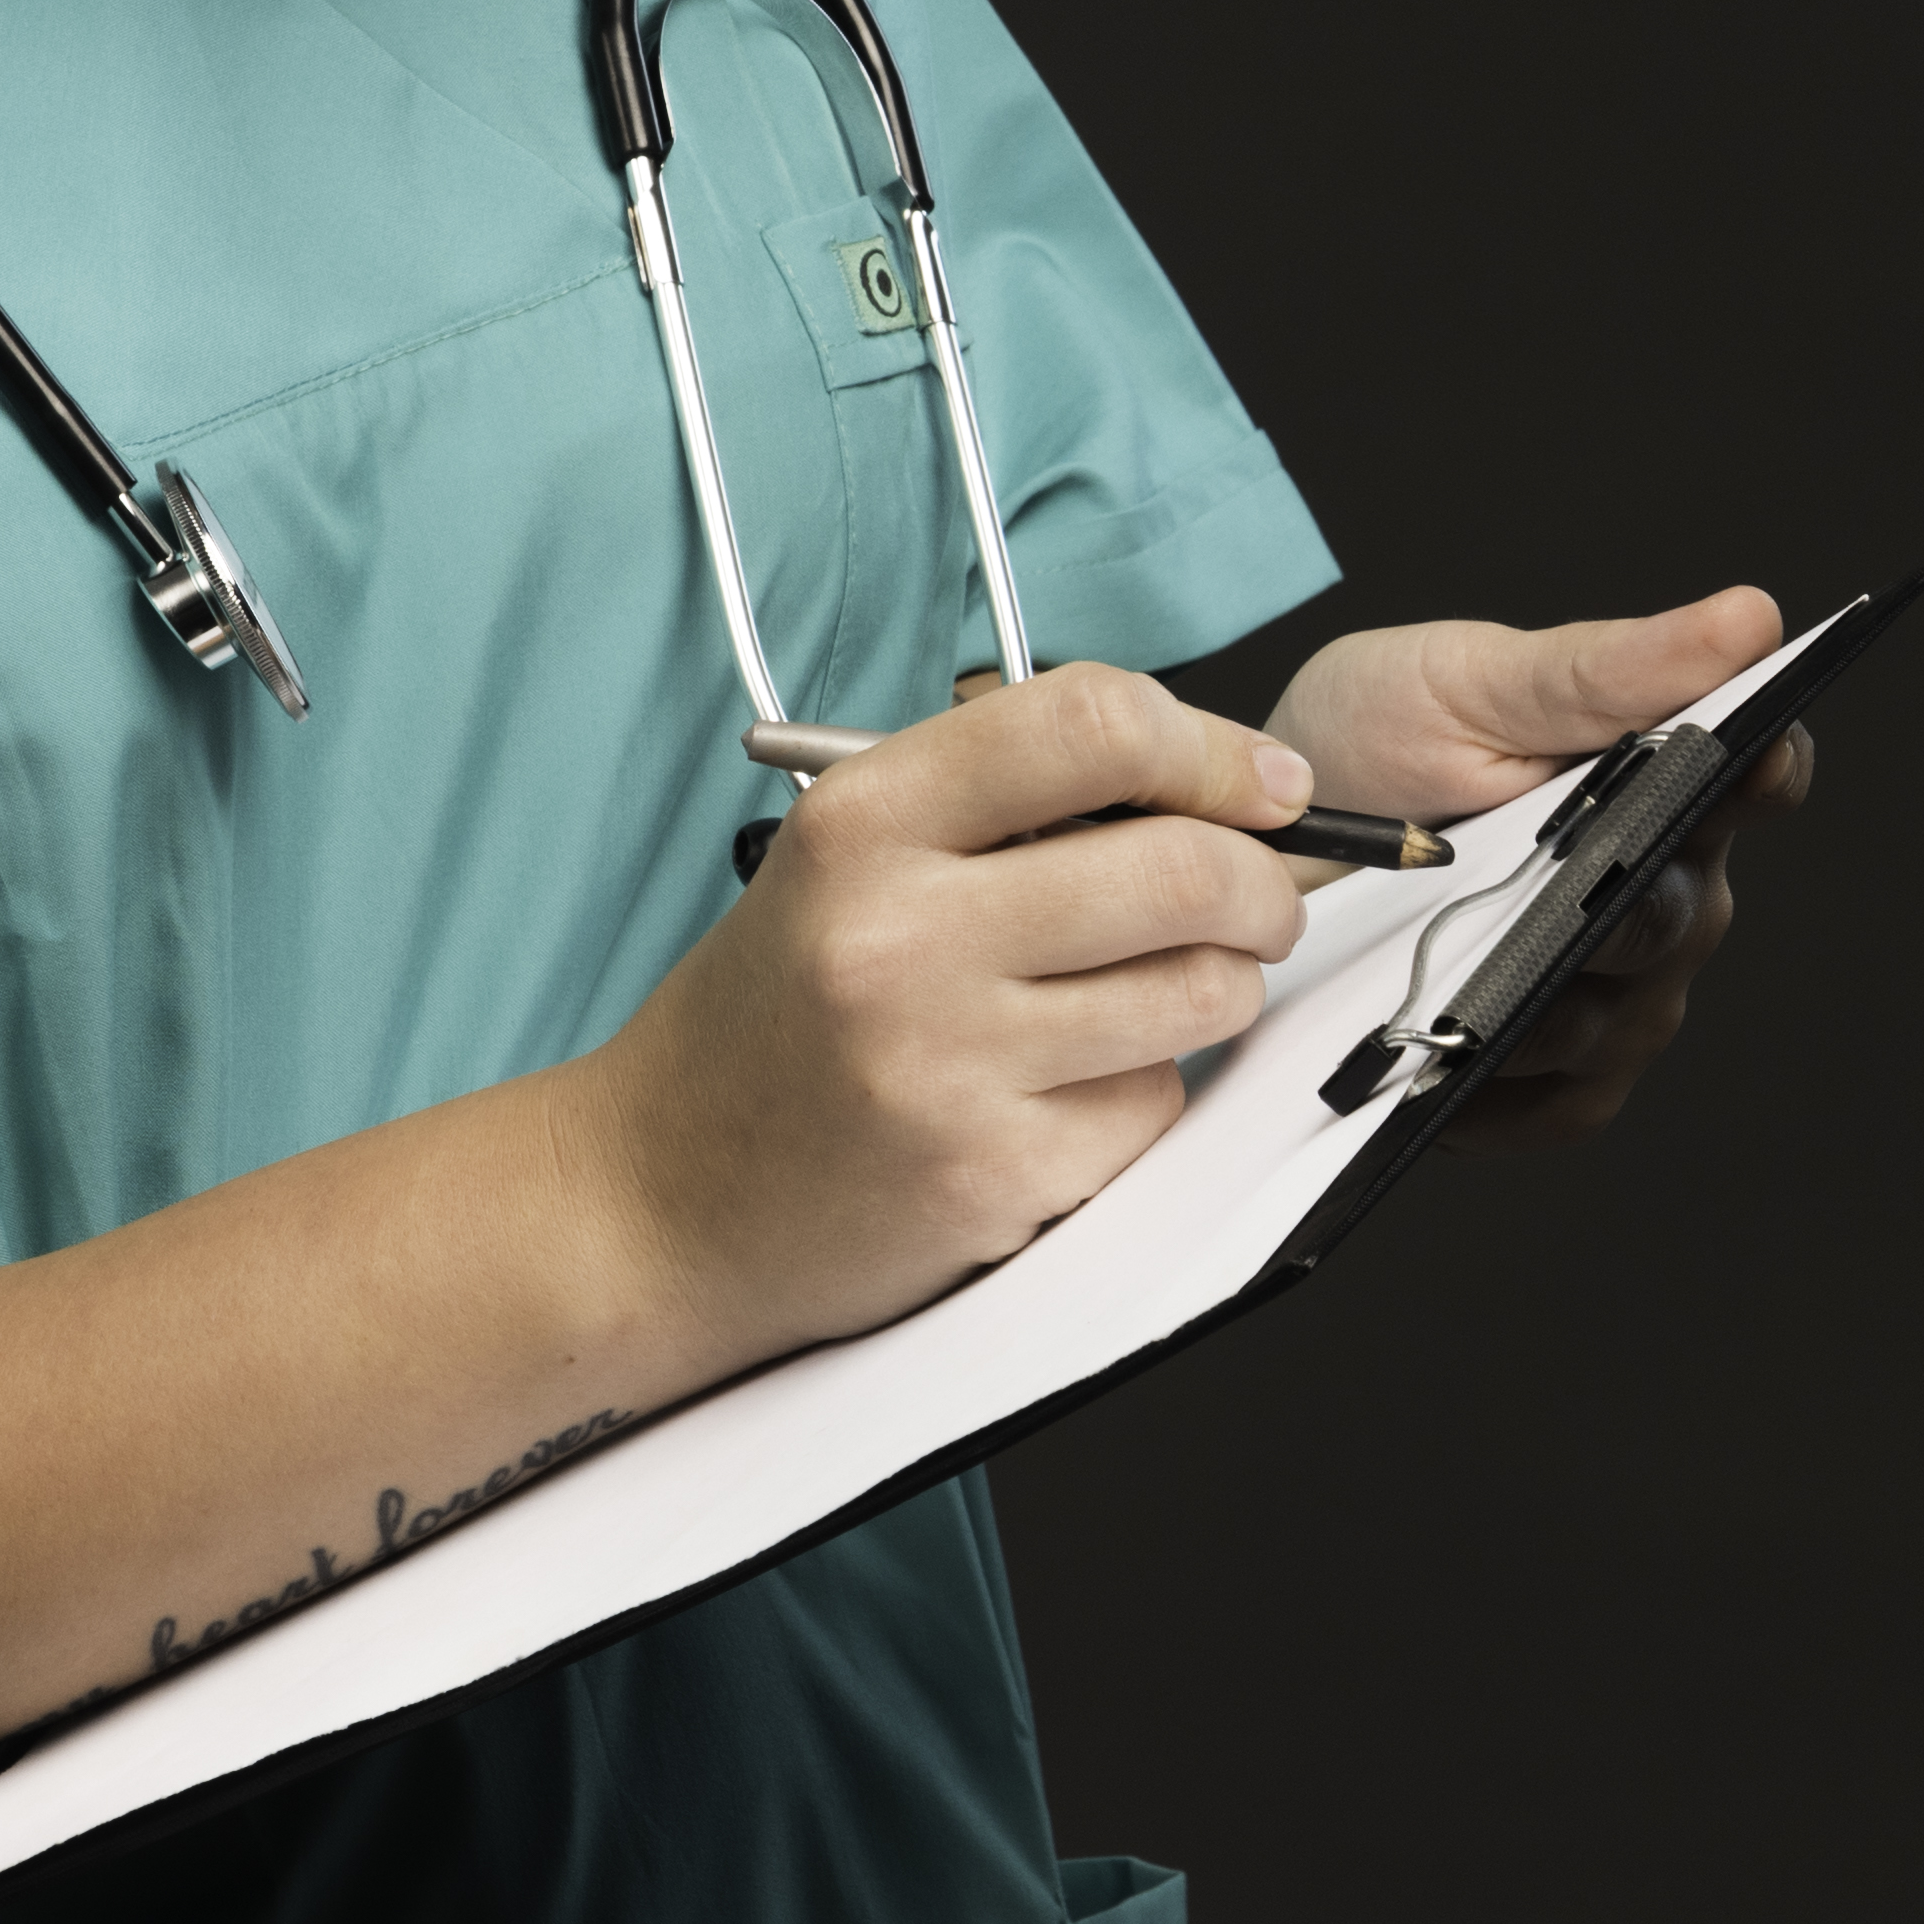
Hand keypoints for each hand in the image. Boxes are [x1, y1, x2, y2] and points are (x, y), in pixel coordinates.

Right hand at [573, 666, 1314, 1374]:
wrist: (660, 1197)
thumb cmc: (773, 1018)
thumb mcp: (844, 861)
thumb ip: (1002, 801)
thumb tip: (1210, 779)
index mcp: (863, 824)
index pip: (1093, 726)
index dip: (1213, 748)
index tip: (1263, 784)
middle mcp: (901, 937)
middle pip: (1183, 868)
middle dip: (1264, 883)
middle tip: (1262, 899)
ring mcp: (951, 1067)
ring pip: (1200, 993)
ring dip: (1222, 984)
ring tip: (1167, 987)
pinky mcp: (997, 1177)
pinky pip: (1153, 1104)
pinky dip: (1143, 1090)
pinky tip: (1067, 1090)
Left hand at [1258, 586, 1813, 1152]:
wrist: (1262, 845)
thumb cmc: (1375, 743)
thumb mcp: (1471, 680)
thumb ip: (1606, 667)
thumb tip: (1748, 617)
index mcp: (1661, 779)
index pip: (1757, 776)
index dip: (1766, 771)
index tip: (1749, 757)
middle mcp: (1663, 889)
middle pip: (1686, 915)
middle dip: (1620, 905)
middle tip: (1547, 894)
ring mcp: (1621, 991)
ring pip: (1626, 1017)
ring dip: (1547, 1003)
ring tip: (1459, 988)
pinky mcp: (1564, 1077)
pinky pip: (1570, 1105)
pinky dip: (1509, 1094)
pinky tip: (1444, 1067)